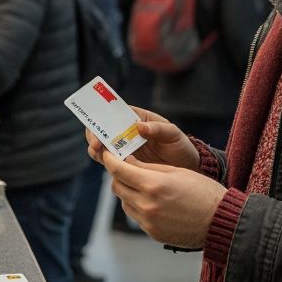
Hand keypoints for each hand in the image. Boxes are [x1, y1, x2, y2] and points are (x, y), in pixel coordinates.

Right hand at [83, 106, 200, 171]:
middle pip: (103, 130)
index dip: (103, 118)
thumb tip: (140, 126)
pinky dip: (105, 162)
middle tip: (96, 145)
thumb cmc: (180, 146)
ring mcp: (125, 148)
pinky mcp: (126, 164)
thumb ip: (158, 129)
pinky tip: (107, 164)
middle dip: (95, 135)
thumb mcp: (173, 134)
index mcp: (137, 119)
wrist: (186, 167)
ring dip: (96, 149)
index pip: (114, 113)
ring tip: (98, 154)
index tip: (100, 127)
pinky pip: (110, 162)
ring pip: (103, 146)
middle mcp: (128, 132)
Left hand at [99, 151, 227, 248]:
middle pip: (117, 187)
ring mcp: (148, 221)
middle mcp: (147, 205)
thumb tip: (128, 163)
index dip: (110, 160)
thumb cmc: (203, 191)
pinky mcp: (152, 233)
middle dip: (118, 175)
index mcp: (153, 185)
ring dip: (128, 191)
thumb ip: (149, 168)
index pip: (119, 170)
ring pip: (124, 202)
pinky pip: (135, 216)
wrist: (220, 221)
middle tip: (126, 167)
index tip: (107, 154)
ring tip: (142, 185)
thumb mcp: (176, 171)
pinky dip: (137, 206)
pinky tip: (152, 201)